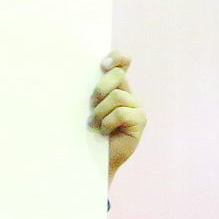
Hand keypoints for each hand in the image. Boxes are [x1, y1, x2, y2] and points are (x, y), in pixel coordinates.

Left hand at [90, 50, 144, 182]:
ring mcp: (136, 106)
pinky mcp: (140, 120)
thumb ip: (88, 93)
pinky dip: (107, 123)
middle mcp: (128, 93)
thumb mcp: (84, 110)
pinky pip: (120, 112)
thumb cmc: (85, 134)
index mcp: (115, 86)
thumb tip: (78, 75)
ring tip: (95, 125)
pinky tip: (104, 132)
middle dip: (99, 90)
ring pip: (116, 96)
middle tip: (91, 107)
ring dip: (100, 112)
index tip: (102, 66)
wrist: (93, 161)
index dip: (116, 57)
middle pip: (117, 75)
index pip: (122, 61)